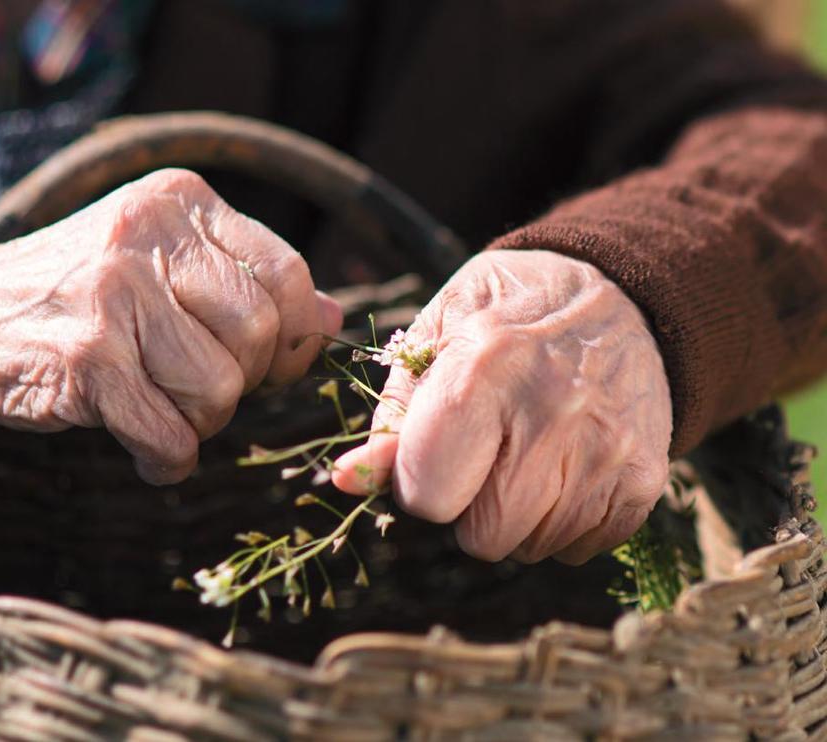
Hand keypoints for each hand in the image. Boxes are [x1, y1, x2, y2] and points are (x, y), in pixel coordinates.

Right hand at [0, 169, 341, 482]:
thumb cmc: (74, 298)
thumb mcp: (161, 266)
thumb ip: (247, 284)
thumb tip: (337, 316)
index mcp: (179, 200)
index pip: (288, 274)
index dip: (294, 336)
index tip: (268, 364)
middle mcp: (149, 234)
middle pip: (262, 334)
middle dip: (245, 382)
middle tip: (199, 392)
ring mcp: (115, 293)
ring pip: (222, 389)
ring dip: (200, 423)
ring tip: (159, 410)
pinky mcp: (86, 358)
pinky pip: (171, 435)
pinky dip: (166, 458)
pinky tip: (140, 445)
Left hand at [332, 249, 671, 563]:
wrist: (618, 297)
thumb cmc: (506, 316)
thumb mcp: (434, 339)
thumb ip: (392, 418)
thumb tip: (347, 482)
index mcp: (483, 372)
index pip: (428, 495)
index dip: (421, 481)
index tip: (438, 450)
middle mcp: (551, 416)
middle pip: (483, 535)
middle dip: (469, 506)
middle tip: (487, 451)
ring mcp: (606, 452)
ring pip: (531, 548)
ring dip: (516, 516)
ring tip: (530, 451)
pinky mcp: (643, 480)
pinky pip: (579, 548)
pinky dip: (562, 520)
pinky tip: (566, 465)